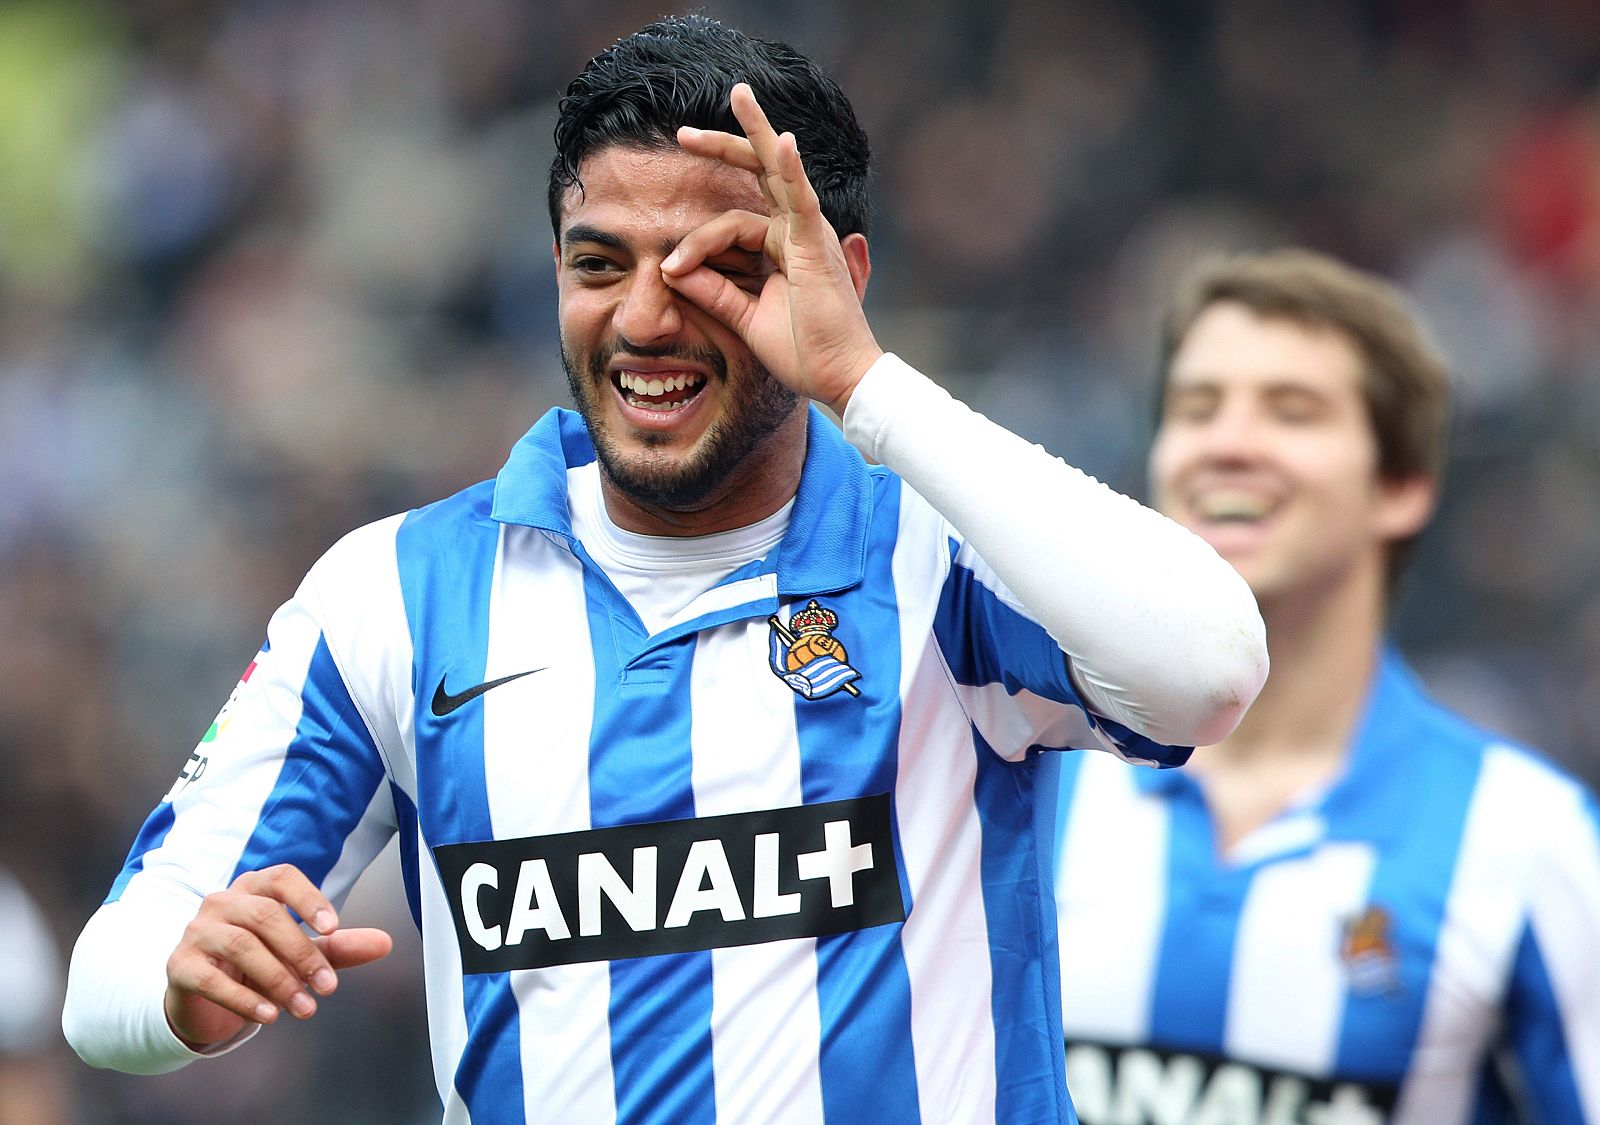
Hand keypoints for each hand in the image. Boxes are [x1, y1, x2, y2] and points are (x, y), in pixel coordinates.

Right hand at [163, 864, 392, 1049]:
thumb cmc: (257, 964)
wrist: (202, 997)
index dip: (308, 898)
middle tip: (328, 987)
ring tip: (305, 1008)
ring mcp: (197, 931)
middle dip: (302, 953)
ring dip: (279, 979)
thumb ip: (338, 948)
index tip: (335, 928)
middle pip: (266, 916)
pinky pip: (211, 978)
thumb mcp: (299, 954)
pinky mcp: (180, 965)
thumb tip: (385, 943)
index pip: (282, 877)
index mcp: (254, 888)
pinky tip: (269, 1016)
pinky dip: (244, 999)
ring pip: (242, 946)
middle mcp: (222, 902)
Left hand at [662, 82, 883, 415]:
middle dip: (723, 146)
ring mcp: (809, 233)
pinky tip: (781, 140)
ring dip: (756, 131)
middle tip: (683, 131)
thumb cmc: (802, 351)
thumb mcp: (745, 317)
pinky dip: (792, 168)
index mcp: (783, 246)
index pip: (731, 223)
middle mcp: (798, 230)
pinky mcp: (815, 246)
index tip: (670, 268)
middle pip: (758, 174)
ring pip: (777, 172)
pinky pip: (801, 199)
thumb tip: (672, 269)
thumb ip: (713, 290)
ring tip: (739, 94)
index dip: (695, 242)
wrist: (839, 378)